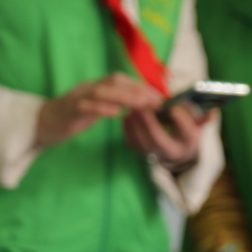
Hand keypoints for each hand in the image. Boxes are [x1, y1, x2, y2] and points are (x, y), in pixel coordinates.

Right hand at [35, 73, 159, 149]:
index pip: (121, 80)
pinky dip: (101, 108)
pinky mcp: (68, 111)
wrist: (43, 123)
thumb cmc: (74, 116)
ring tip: (142, 104)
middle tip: (157, 102)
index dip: (141, 86)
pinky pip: (84, 106)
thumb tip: (142, 103)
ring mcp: (77, 98)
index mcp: (96, 87)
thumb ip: (115, 102)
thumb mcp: (98, 107)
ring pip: (101, 91)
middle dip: (138, 90)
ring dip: (124, 96)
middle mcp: (88, 88)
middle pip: (114, 82)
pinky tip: (116, 112)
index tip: (160, 98)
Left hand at [123, 103, 209, 172]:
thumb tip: (214, 112)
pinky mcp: (141, 151)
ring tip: (134, 106)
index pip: (188, 134)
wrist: (177, 149)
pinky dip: (128, 126)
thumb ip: (205, 117)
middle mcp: (173, 153)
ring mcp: (155, 154)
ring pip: (142, 140)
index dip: (181, 120)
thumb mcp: (198, 124)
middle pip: (159, 139)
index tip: (174, 108)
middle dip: (150, 120)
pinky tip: (129, 114)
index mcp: (189, 144)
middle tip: (143, 103)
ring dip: (136, 122)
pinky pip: (131, 140)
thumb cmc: (187, 131)